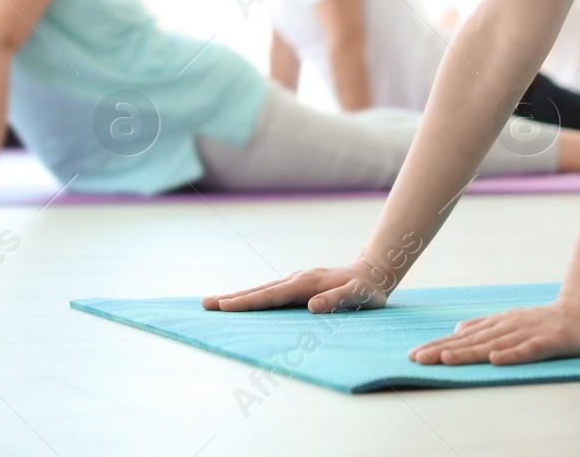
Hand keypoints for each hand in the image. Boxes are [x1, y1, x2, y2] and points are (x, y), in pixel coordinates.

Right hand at [203, 261, 393, 312]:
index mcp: (306, 283)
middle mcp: (297, 279)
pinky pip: (270, 292)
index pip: (272, 295)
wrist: (374, 272)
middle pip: (260, 290)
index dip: (248, 302)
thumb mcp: (360, 296)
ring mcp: (296, 280)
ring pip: (262, 289)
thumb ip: (338, 300)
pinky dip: (252, 296)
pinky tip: (243, 302)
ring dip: (238, 296)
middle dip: (232, 298)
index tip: (226, 306)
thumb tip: (311, 306)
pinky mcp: (298, 285)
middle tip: (206, 304)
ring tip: (214, 302)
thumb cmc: (368, 290)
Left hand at [407, 298, 579, 365]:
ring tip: (444, 360)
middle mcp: (509, 327)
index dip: (438, 346)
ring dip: (468, 353)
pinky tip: (495, 361)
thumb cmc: (546, 323)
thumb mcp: (511, 322)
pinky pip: (529, 350)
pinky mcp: (551, 341)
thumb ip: (485, 328)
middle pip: (472, 342)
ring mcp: (529, 332)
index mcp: (498, 324)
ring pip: (494, 344)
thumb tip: (456, 331)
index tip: (414, 355)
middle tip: (417, 358)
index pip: (463, 338)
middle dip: (443, 350)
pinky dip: (512, 355)